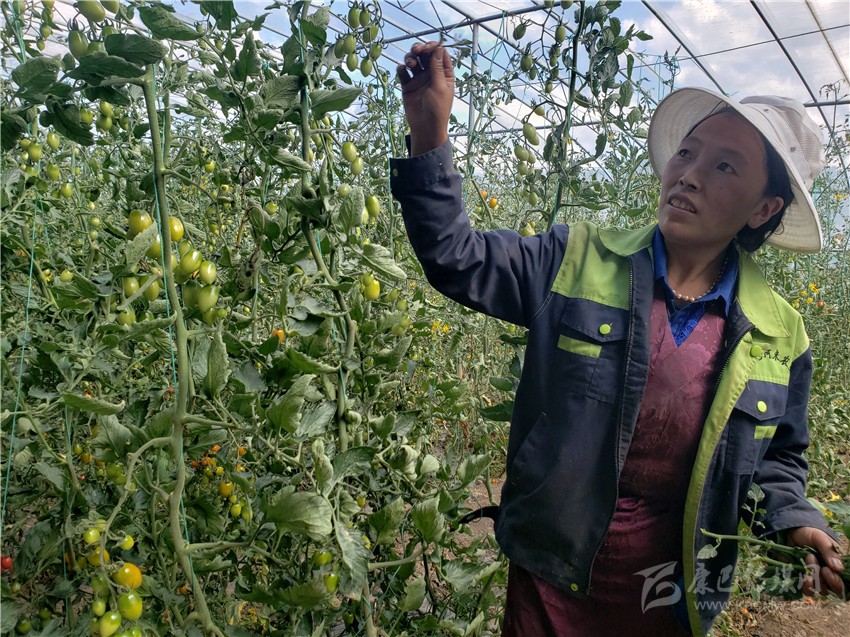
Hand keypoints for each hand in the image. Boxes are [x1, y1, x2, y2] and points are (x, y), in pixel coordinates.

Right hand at [395, 41, 453, 155]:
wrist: (425, 127)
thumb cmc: (437, 109)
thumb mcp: (440, 86)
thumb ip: (437, 67)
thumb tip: (438, 48)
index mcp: (444, 73)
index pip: (439, 54)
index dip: (433, 47)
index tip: (427, 46)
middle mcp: (431, 74)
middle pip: (425, 55)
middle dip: (420, 49)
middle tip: (416, 50)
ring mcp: (419, 79)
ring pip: (413, 61)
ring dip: (410, 58)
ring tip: (410, 64)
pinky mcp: (408, 86)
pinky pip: (403, 73)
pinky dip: (402, 68)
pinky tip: (402, 70)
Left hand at [786, 526, 845, 597]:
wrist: (788, 533)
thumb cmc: (808, 534)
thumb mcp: (819, 538)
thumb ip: (829, 551)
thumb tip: (839, 569)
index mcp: (839, 565)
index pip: (848, 581)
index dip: (841, 582)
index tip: (828, 571)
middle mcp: (831, 575)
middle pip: (838, 590)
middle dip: (830, 581)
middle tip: (822, 568)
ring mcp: (818, 580)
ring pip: (823, 591)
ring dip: (815, 578)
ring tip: (808, 559)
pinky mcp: (805, 582)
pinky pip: (809, 592)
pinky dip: (806, 585)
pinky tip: (802, 573)